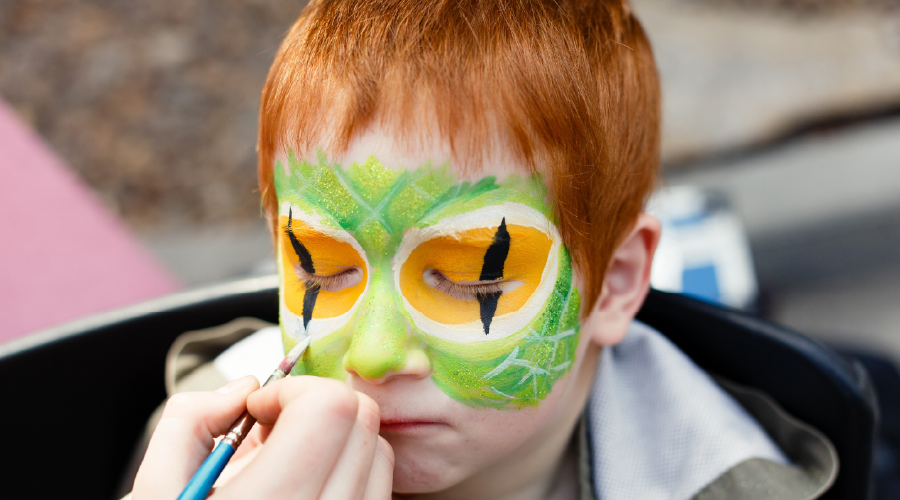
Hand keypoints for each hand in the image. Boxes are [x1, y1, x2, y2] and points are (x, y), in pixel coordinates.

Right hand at [132, 375, 393, 498]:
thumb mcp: (154, 492)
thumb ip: (190, 422)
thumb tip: (244, 388)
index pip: (331, 410)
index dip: (292, 392)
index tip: (258, 412)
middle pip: (362, 424)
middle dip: (316, 410)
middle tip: (271, 433)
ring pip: (379, 457)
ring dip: (338, 442)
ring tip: (287, 466)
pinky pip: (378, 494)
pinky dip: (349, 476)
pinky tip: (304, 490)